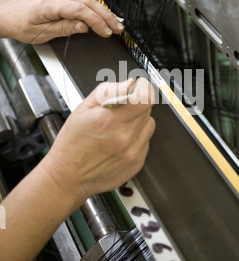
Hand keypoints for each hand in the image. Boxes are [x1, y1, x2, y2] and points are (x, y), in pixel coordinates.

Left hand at [0, 0, 123, 42]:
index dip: (96, 21)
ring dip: (103, 11)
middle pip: (88, 1)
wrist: (11, 16)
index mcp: (49, 3)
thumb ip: (65, 28)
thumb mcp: (42, 33)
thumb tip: (84, 27)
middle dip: (106, 15)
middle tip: (118, 28)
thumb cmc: (22, 25)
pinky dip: (95, 8)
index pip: (80, 9)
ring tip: (116, 22)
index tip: (106, 32)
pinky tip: (104, 15)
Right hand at [41, 78, 155, 205]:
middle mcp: (125, 138)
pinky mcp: (137, 163)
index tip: (138, 87)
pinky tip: (119, 141)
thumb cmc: (71, 145)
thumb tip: (128, 83)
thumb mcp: (82, 109)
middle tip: (121, 109)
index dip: (143, 89)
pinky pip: (145, 141)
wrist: (68, 177)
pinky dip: (136, 137)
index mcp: (110, 121)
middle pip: (147, 109)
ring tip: (119, 127)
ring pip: (149, 124)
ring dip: (138, 121)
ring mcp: (133, 152)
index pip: (145, 98)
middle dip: (136, 104)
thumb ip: (108, 91)